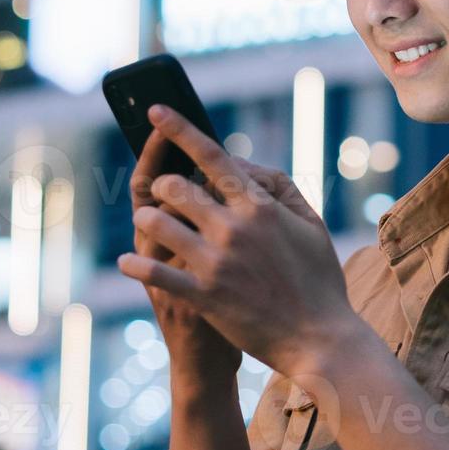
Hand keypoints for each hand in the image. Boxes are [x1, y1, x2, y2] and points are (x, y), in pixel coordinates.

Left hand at [118, 105, 361, 376]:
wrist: (320, 338)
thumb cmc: (319, 279)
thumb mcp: (312, 224)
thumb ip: (280, 189)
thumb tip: (244, 166)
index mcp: (260, 206)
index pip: (213, 156)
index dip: (179, 129)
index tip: (156, 111)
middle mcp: (234, 228)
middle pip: (176, 186)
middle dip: (164, 186)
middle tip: (167, 194)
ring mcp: (216, 262)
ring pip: (158, 222)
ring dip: (149, 220)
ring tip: (152, 224)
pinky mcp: (203, 295)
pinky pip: (155, 272)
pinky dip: (136, 265)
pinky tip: (128, 262)